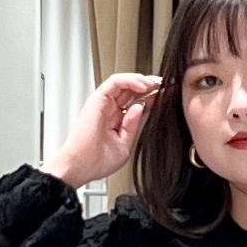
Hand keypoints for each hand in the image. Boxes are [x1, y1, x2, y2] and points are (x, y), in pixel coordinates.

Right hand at [41, 71, 163, 188]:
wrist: (80, 166)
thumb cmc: (96, 161)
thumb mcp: (125, 145)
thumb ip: (133, 125)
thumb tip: (140, 107)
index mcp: (116, 121)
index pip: (136, 104)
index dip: (151, 99)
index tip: (165, 97)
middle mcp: (110, 110)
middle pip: (132, 91)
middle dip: (149, 87)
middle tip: (164, 86)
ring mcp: (104, 103)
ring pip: (124, 83)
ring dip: (141, 81)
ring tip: (154, 84)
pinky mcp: (97, 98)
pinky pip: (115, 81)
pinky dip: (130, 80)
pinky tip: (142, 86)